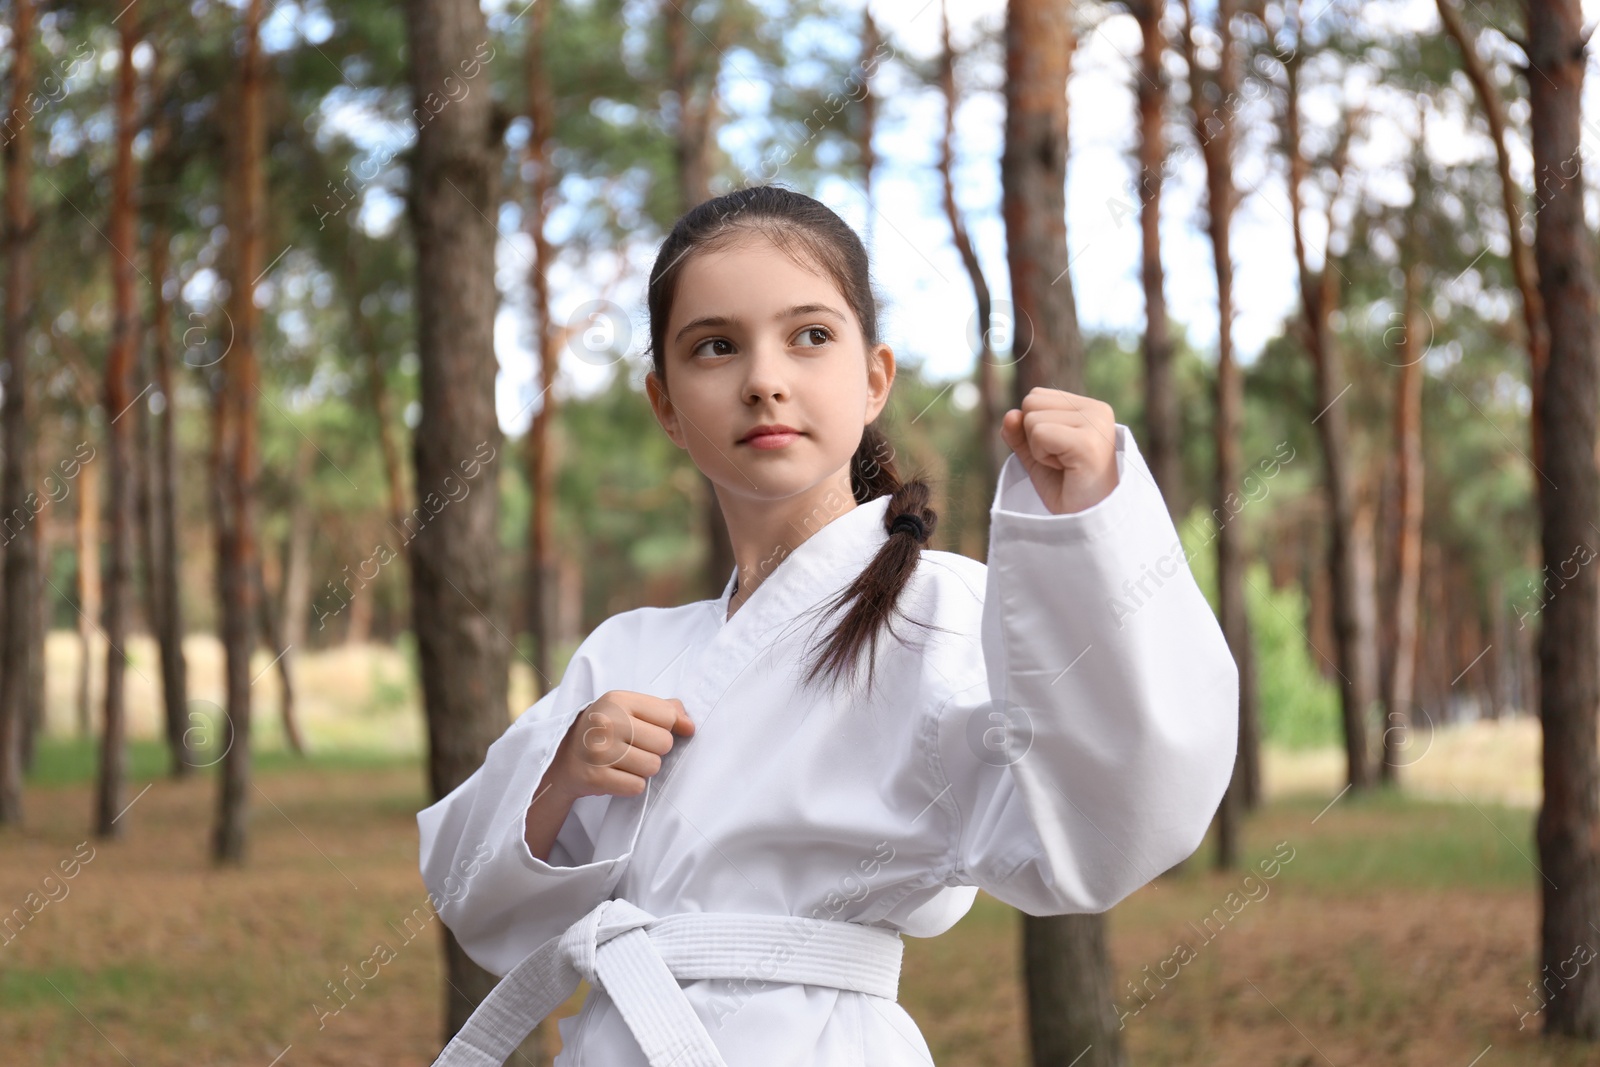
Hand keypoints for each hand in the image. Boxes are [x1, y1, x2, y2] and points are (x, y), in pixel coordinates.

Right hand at [545, 690, 695, 800]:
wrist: (564, 757)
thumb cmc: (606, 730)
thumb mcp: (629, 708)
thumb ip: (664, 710)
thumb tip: (689, 726)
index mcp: (618, 700)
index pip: (668, 716)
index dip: (665, 727)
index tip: (648, 730)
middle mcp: (607, 722)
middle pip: (664, 743)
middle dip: (655, 750)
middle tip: (634, 748)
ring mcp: (600, 751)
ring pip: (653, 767)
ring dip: (644, 769)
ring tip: (625, 761)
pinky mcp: (596, 778)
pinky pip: (637, 787)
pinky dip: (631, 785)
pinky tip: (617, 775)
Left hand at [999, 387, 1118, 514]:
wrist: (1085, 521)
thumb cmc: (1066, 488)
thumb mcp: (1036, 455)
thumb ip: (1020, 432)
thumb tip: (1010, 414)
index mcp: (1090, 407)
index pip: (1035, 397)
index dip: (1034, 429)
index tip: (1059, 453)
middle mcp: (1097, 410)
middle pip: (1031, 402)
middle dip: (1033, 436)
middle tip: (1060, 461)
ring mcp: (1095, 424)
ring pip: (1031, 418)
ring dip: (1038, 449)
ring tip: (1064, 466)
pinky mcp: (1087, 442)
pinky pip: (1038, 434)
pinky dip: (1041, 457)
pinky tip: (1065, 469)